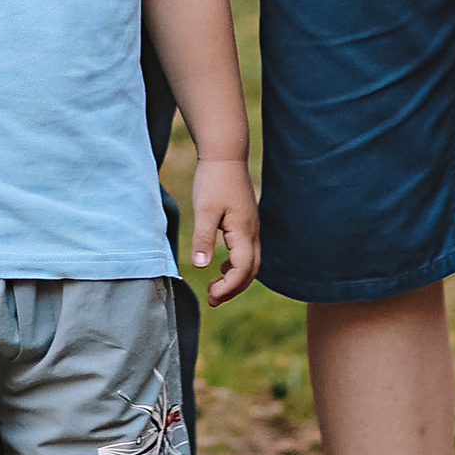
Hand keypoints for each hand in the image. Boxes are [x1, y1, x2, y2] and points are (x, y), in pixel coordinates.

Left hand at [190, 158, 258, 303]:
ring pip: (251, 262)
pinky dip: (236, 265)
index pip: (243, 269)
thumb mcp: (204, 209)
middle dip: (233, 289)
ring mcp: (251, 226)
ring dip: (235, 279)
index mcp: (243, 231)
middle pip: (251, 271)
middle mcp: (252, 231)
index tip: (211, 295)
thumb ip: (203, 238)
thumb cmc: (213, 180)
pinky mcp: (246, 221)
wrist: (225, 154)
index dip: (229, 287)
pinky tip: (220, 266)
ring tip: (215, 290)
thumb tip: (202, 268)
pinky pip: (247, 251)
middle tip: (212, 300)